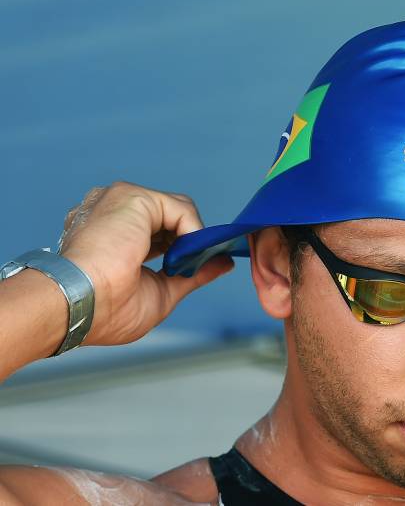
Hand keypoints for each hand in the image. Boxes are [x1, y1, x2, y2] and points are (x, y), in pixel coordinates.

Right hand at [57, 181, 233, 346]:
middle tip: (199, 265)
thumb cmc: (105, 309)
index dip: (181, 248)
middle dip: (190, 242)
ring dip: (192, 238)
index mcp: (110, 232)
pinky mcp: (133, 197)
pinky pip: (180, 208)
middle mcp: (112, 211)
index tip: (195, 266)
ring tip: (192, 264)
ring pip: (177, 210)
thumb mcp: (161, 291)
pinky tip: (189, 252)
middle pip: (170, 218)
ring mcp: (120, 200)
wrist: (78, 305)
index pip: (159, 231)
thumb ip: (192, 273)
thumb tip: (223, 263)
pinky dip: (193, 231)